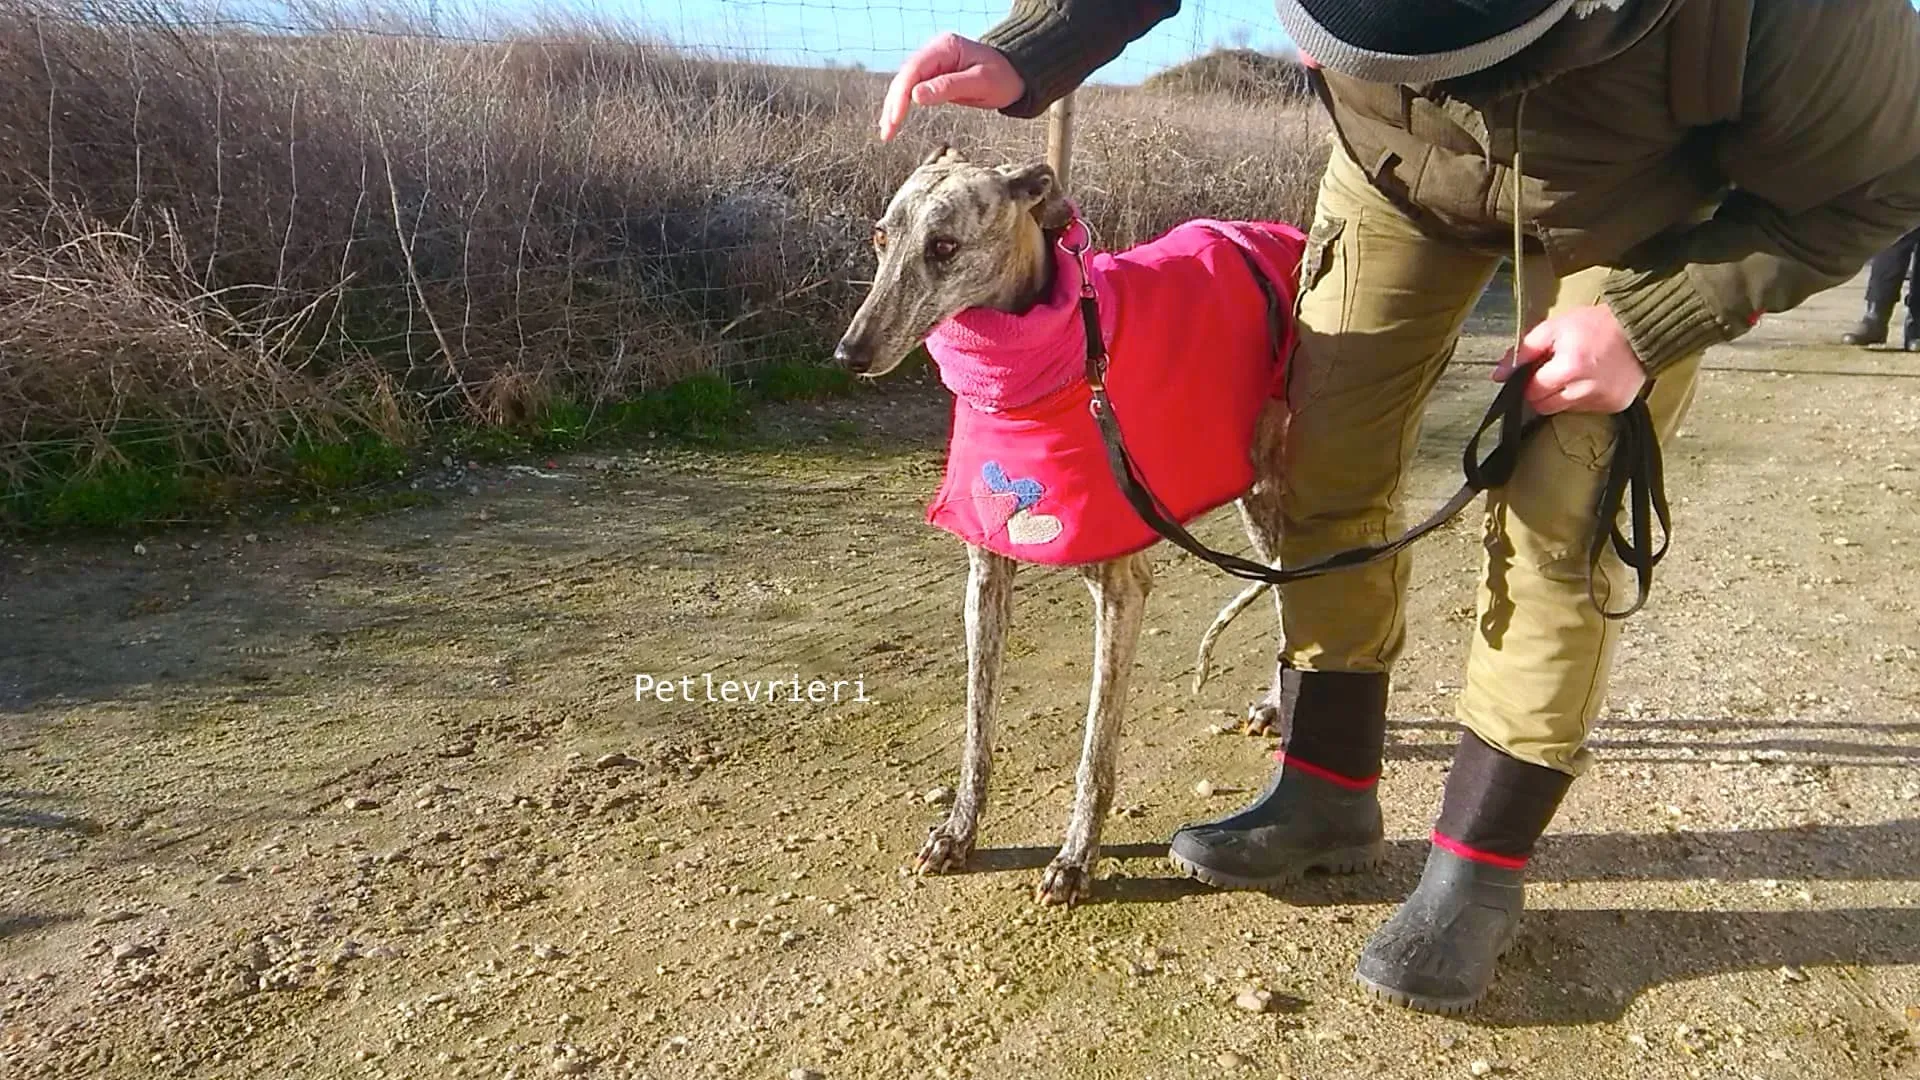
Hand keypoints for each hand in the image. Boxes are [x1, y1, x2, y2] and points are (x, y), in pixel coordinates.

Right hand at [879, 32, 1024, 140]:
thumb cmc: (1004, 76)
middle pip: (905, 78)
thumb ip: (948, 87)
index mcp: (945, 48)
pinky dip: (902, 106)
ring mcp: (933, 64)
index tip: (895, 118)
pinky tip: (894, 121)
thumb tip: (916, 97)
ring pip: (905, 85)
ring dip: (893, 107)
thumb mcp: (980, 83)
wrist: (1018, 74)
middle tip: (887, 131)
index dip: (901, 95)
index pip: (914, 70)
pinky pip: (913, 90)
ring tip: (886, 131)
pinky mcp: (935, 77)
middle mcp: (935, 52)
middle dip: (893, 104)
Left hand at [1492, 304, 1647, 414]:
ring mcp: (1602, 400)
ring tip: (1575, 372)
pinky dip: (1583, 398)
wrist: (1640, 328)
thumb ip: (1523, 351)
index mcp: (1569, 368)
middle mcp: (1586, 389)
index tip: (1534, 372)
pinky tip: (1592, 379)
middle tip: (1553, 372)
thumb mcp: (1555, 327)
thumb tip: (1499, 374)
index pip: (1531, 391)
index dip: (1528, 381)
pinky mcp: (1615, 406)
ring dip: (1563, 395)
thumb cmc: (1596, 325)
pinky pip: (1587, 410)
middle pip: (1544, 406)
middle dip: (1542, 391)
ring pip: (1564, 409)